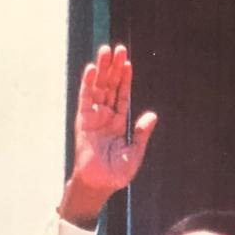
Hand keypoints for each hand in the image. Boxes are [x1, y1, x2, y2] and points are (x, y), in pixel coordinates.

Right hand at [61, 44, 158, 227]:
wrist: (99, 185)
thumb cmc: (116, 174)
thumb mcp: (135, 152)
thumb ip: (142, 133)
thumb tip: (152, 115)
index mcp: (118, 122)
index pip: (122, 95)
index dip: (125, 79)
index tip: (127, 62)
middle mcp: (104, 116)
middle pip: (109, 86)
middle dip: (113, 67)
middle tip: (117, 48)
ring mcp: (93, 118)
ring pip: (97, 88)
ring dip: (102, 69)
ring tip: (106, 51)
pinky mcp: (83, 121)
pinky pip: (85, 99)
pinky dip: (87, 84)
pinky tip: (92, 69)